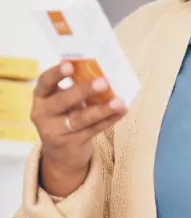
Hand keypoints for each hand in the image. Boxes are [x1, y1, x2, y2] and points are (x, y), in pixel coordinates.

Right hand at [32, 63, 126, 195]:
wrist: (61, 152)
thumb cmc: (65, 115)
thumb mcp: (61, 100)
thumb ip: (74, 86)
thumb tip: (102, 70)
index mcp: (41, 96)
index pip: (45, 81)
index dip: (57, 73)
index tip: (70, 65)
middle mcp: (43, 114)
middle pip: (62, 101)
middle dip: (83, 91)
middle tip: (103, 82)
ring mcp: (55, 132)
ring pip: (80, 119)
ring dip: (102, 109)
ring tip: (119, 102)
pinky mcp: (70, 145)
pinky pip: (92, 130)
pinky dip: (108, 120)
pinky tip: (121, 112)